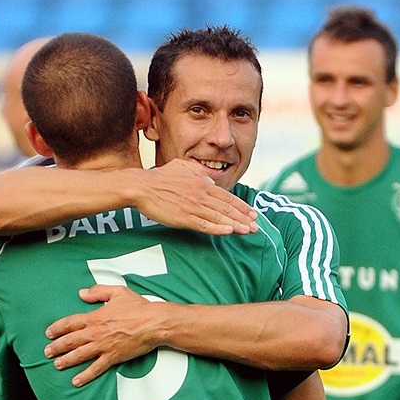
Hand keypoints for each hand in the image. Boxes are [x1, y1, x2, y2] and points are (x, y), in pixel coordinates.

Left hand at [44, 285, 164, 385]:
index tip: (49, 333)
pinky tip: (76, 380)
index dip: (57, 328)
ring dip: (66, 360)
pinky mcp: (113, 357)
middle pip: (70, 341)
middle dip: (56, 347)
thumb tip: (82, 293)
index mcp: (95, 317)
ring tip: (57, 364)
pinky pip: (96, 368)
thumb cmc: (139, 308)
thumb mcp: (117, 292)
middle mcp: (96, 333)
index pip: (70, 323)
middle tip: (47, 352)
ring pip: (79, 355)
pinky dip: (85, 375)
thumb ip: (98, 292)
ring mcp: (103, 346)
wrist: (154, 323)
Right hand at [134, 160, 257, 234]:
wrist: (142, 187)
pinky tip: (228, 232)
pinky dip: (217, 229)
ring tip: (248, 232)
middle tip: (257, 227)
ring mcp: (193, 207)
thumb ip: (199, 173)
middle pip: (227, 208)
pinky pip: (204, 225)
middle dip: (244, 218)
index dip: (241, 206)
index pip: (227, 197)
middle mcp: (201, 194)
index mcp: (202, 183)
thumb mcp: (183, 167)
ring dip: (235, 225)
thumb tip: (210, 179)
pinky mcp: (183, 218)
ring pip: (219, 218)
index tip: (253, 214)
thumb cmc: (161, 177)